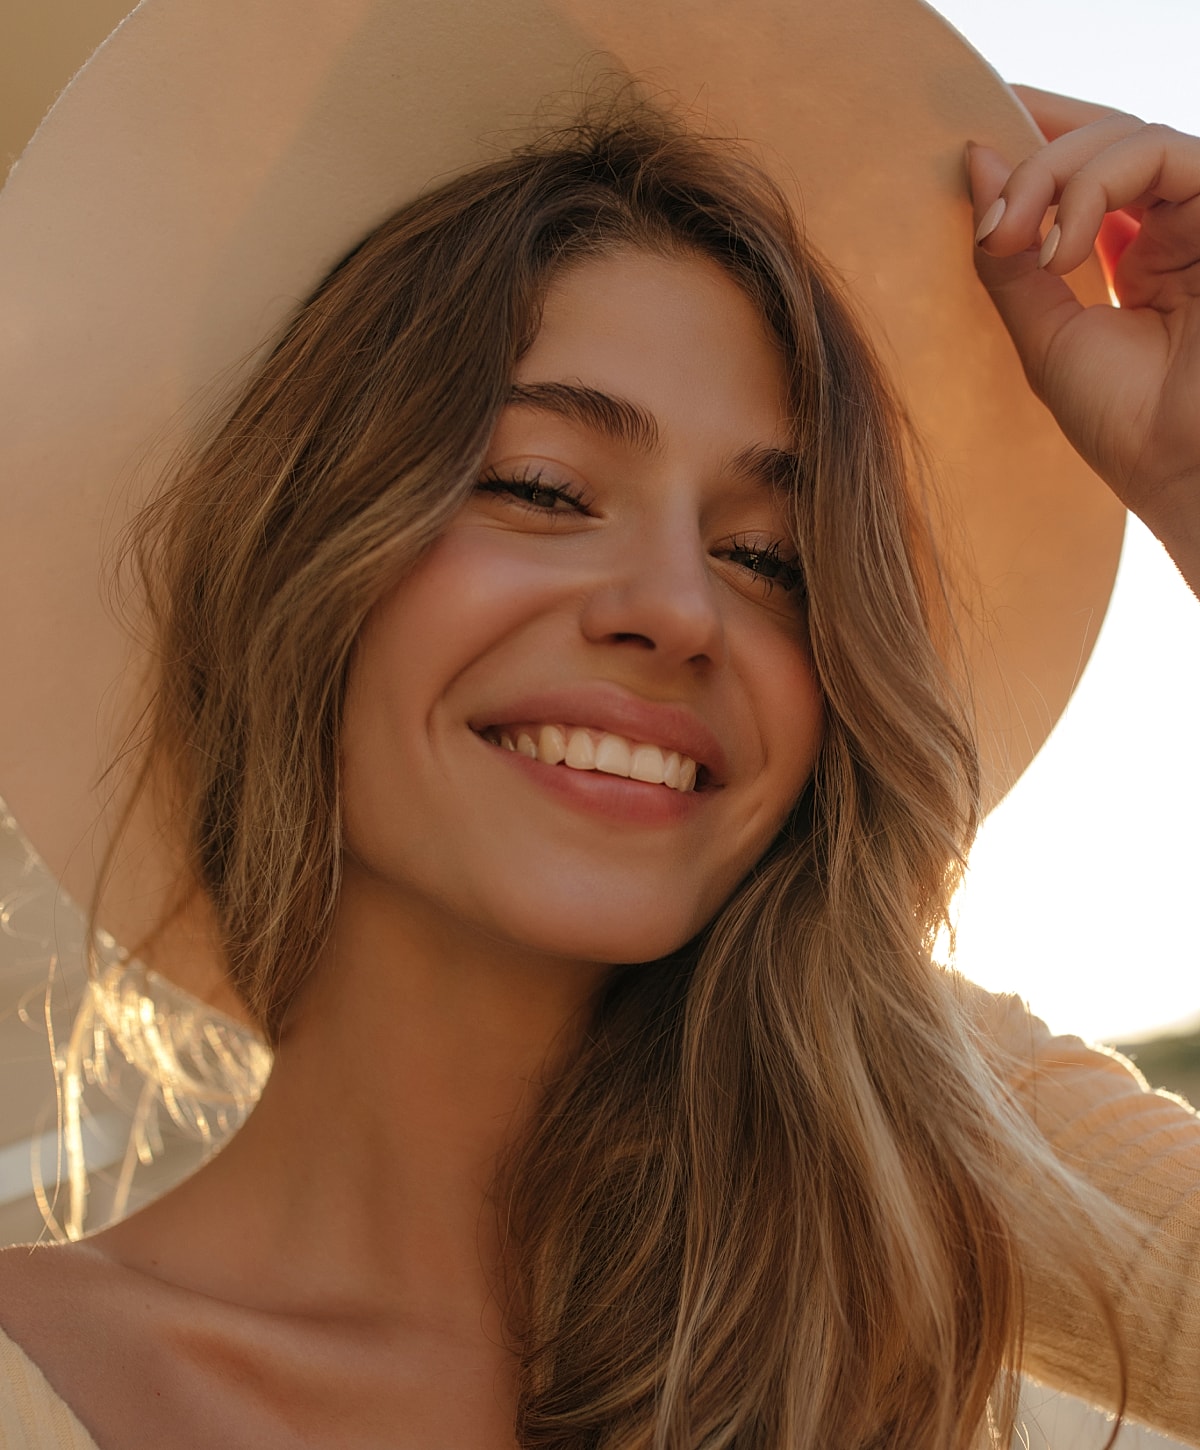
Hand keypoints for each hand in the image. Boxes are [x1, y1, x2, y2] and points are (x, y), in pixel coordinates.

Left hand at [967, 86, 1199, 593]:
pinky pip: (1158, 152)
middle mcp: (1178, 227)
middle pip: (1105, 139)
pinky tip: (1058, 249)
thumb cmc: (1124, 421)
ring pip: (1127, 137)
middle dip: (1033, 162)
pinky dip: (1092, 186)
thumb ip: (1007, 254)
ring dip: (1052, 174)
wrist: (1184, 469)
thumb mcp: (1043, 332)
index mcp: (1139, 253)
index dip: (1038, 133)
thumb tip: (974, 158)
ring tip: (1013, 239)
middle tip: (988, 221)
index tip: (971, 133)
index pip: (1090, 167)